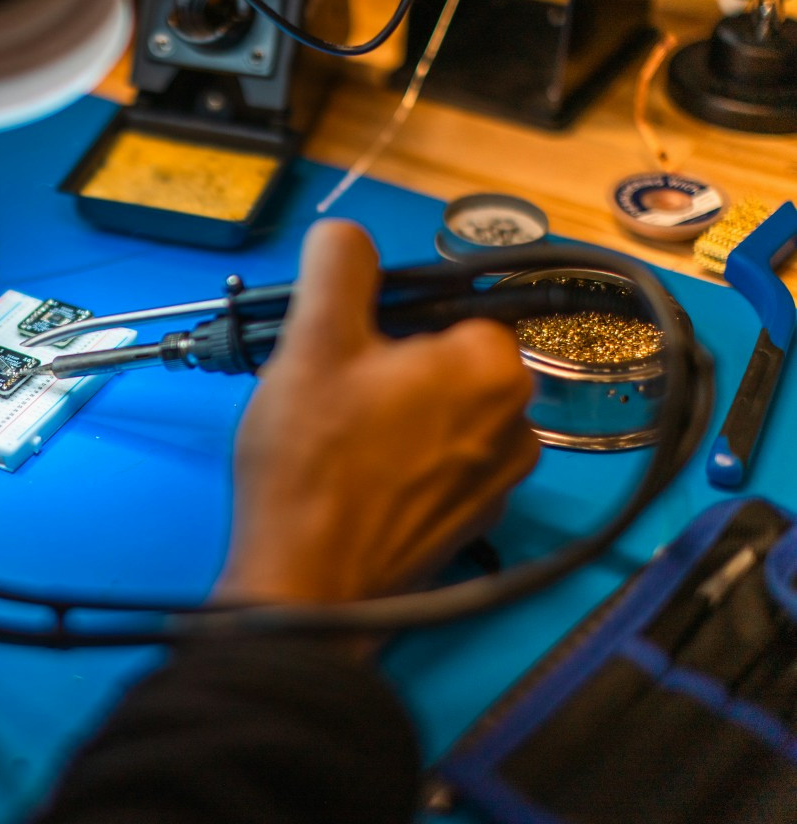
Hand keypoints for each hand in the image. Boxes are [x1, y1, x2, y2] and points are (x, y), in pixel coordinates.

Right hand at [220, 220, 538, 606]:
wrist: (307, 585)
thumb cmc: (311, 467)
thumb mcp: (311, 340)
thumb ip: (338, 266)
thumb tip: (347, 237)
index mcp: (493, 365)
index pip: (447, 305)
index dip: (386, 318)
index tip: (344, 343)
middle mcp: (516, 423)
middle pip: (447, 358)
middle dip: (390, 365)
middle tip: (331, 392)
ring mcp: (498, 481)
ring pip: (442, 413)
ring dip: (396, 413)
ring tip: (337, 438)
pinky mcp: (471, 522)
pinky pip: (440, 464)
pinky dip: (402, 461)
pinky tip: (353, 478)